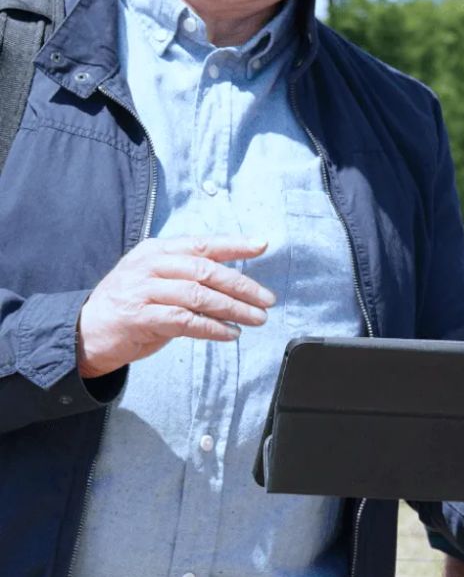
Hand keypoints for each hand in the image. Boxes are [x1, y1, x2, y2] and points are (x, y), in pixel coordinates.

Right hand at [77, 235, 275, 377]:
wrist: (83, 333)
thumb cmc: (130, 305)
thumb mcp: (157, 279)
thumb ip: (188, 275)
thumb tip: (235, 282)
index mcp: (157, 250)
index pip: (203, 243)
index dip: (235, 244)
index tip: (262, 245)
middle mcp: (150, 265)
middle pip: (206, 270)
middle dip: (242, 285)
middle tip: (266, 299)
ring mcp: (143, 290)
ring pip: (199, 295)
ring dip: (233, 308)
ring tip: (255, 319)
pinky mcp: (139, 317)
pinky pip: (185, 320)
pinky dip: (212, 328)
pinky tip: (229, 333)